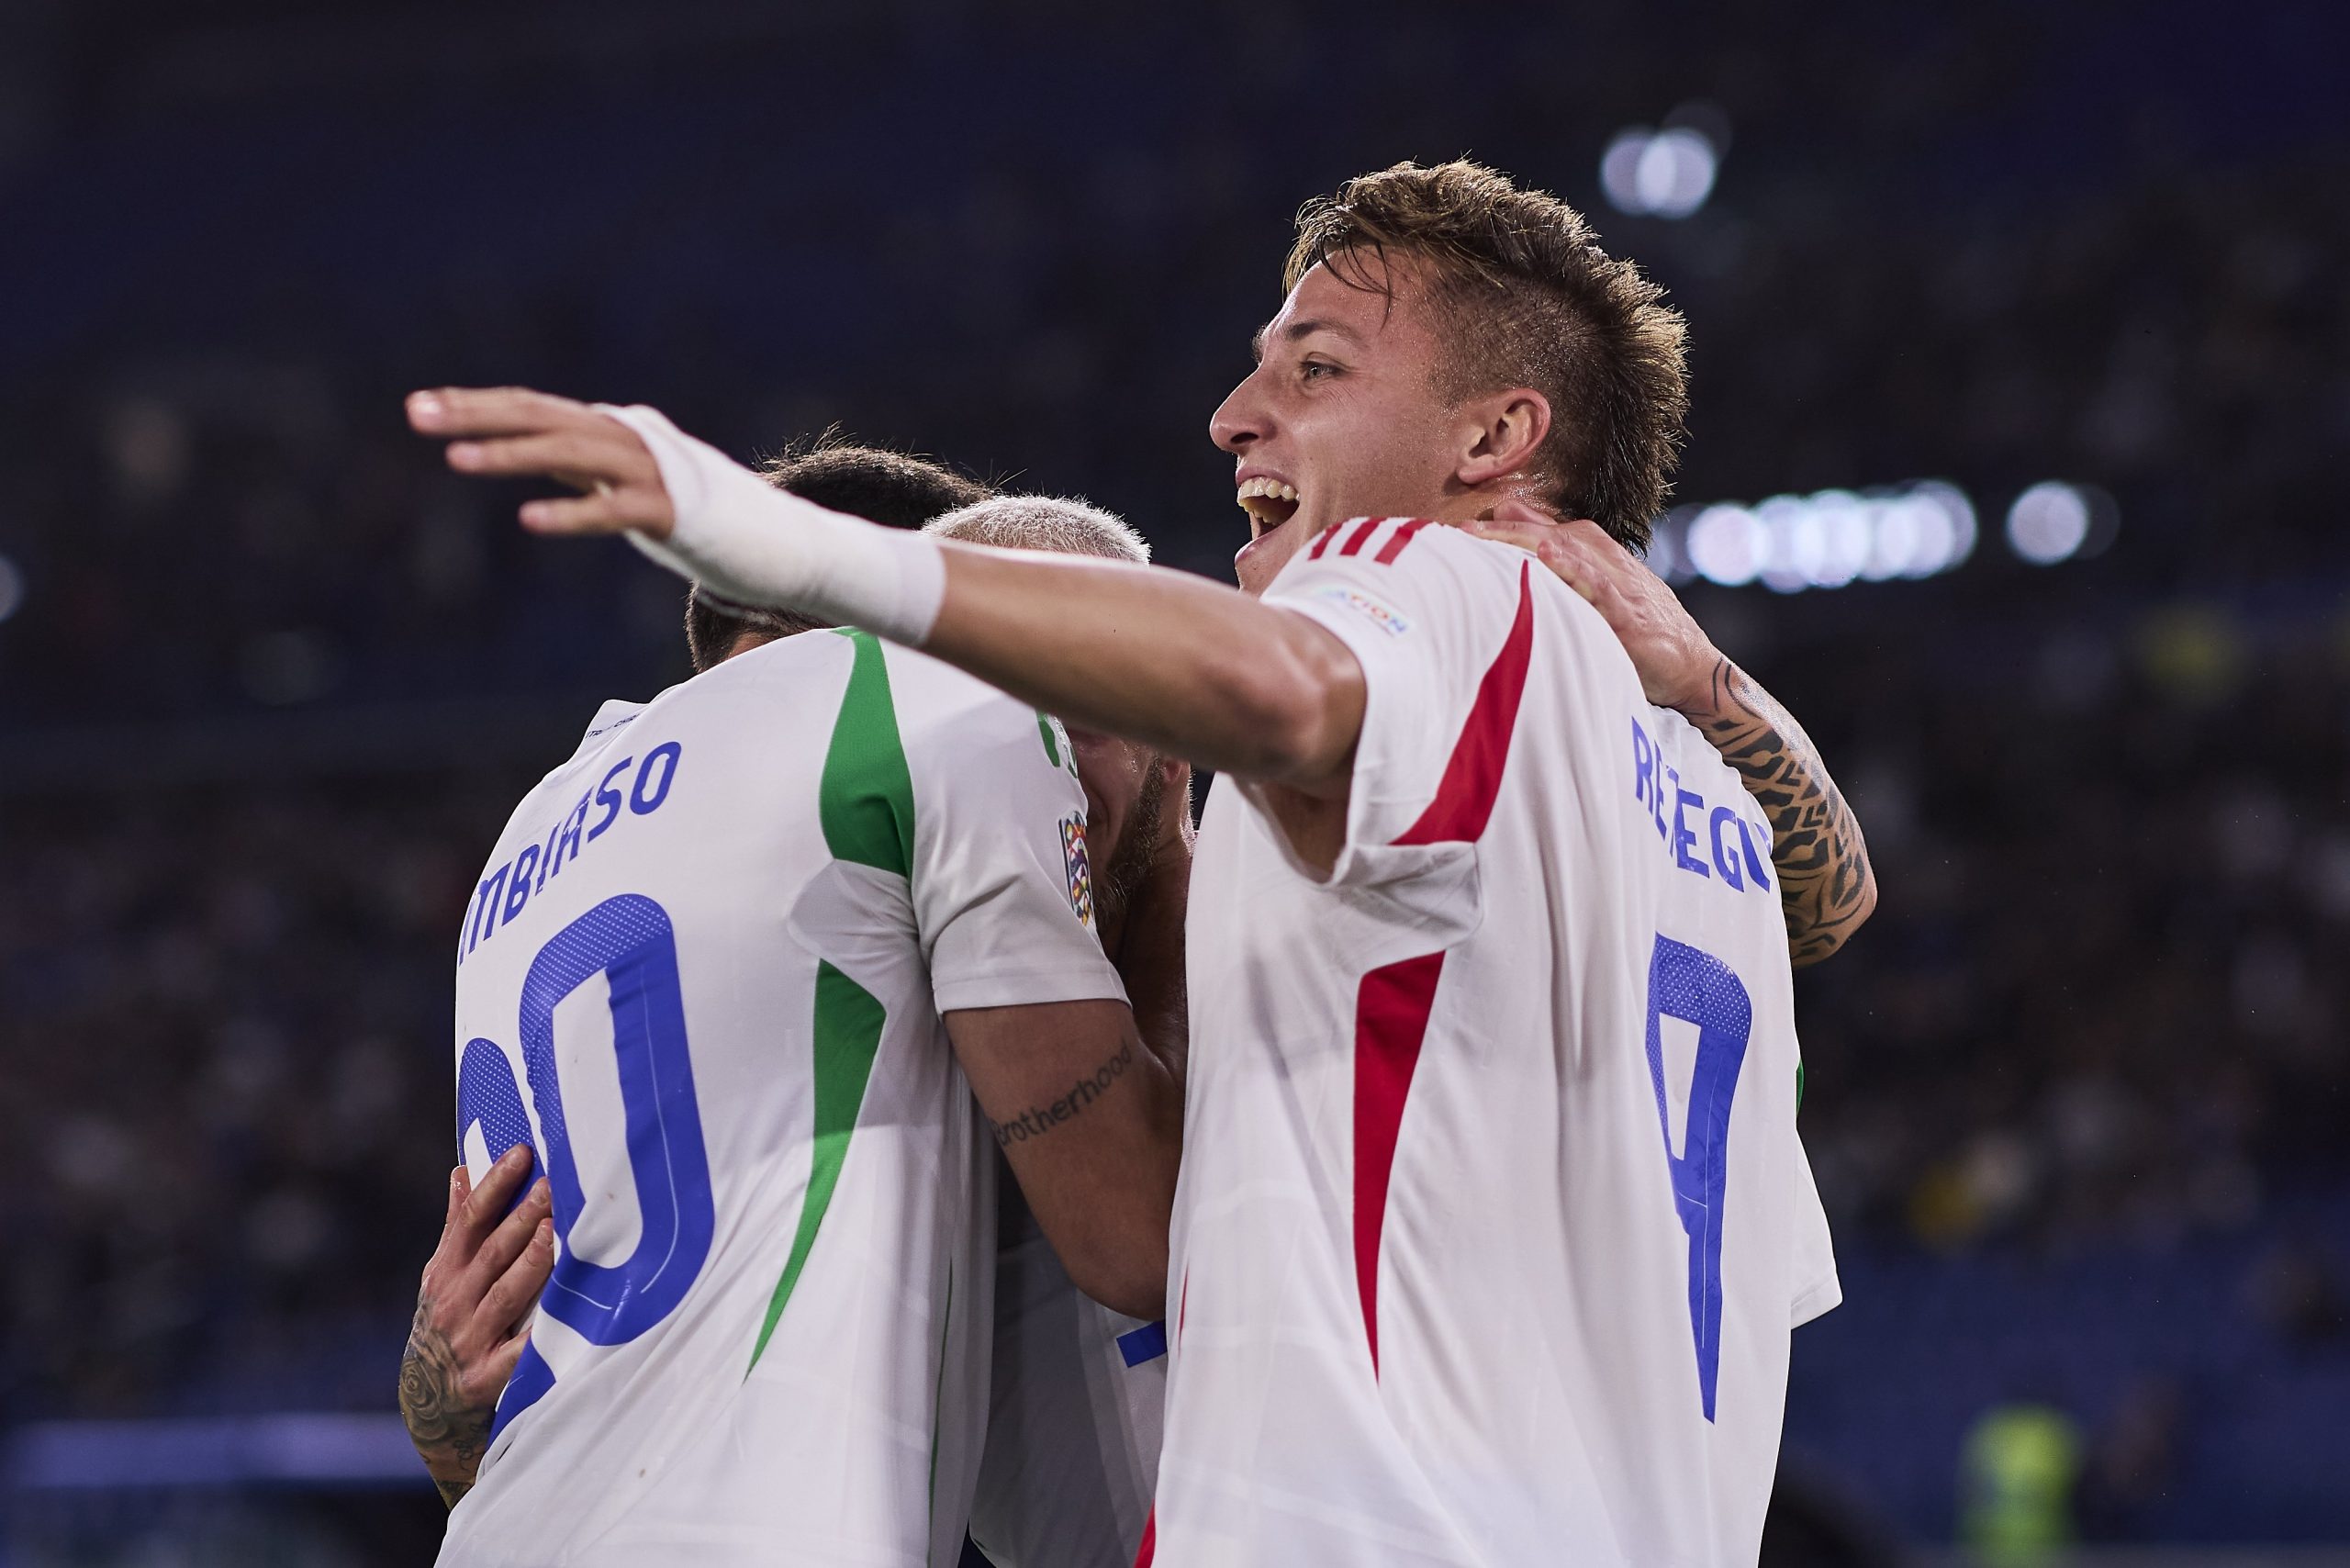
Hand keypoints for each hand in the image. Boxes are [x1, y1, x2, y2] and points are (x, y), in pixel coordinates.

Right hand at [400, 1145, 554, 1507]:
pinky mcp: (488, 1379)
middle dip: (523, 1217)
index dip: (494, 1185)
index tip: (522, 1152)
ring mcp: (470, 1341)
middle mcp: (453, 1303)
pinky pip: (520, 1353)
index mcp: (445, 1272)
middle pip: (492, 1253)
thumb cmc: (448, 1325)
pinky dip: (540, 1334)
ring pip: (506, 1295)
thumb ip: (458, 1227)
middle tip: (553, 1184)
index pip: (470, 1220)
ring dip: (531, 1263)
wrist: (429, 1408)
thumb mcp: (443, 1278)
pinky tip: (565, 1312)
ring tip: (556, 1231)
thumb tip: (463, 1170)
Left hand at [407, 386, 674, 537]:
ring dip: (509, 453)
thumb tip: (489, 434)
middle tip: (418, 416)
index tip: (417, 407)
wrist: (737, 518)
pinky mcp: (660, 509)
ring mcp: (639, 469)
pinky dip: (569, 514)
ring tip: (456, 459)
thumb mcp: (598, 466)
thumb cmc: (655, 491)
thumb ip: (552, 450)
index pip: (526, 405)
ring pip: (567, 452)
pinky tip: (527, 521)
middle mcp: (614, 436)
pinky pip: (609, 510)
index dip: (473, 403)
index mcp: (595, 426)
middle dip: (475, 414)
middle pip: (537, 416)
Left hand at [1459, 501, 1720, 714]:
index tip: (1461, 527)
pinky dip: (1573, 569)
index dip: (1504, 526)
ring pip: (1567, 553)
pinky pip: (1597, 587)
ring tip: (1489, 535)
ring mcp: (1617, 585)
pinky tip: (1548, 558)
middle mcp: (1604, 561)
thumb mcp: (1596, 587)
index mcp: (1594, 552)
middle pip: (1548, 536)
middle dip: (1505, 532)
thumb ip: (1558, 557)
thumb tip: (1510, 519)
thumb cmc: (1639, 625)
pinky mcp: (1628, 615)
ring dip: (1527, 542)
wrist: (1691, 664)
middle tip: (1460, 531)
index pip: (1543, 530)